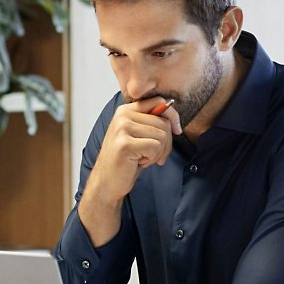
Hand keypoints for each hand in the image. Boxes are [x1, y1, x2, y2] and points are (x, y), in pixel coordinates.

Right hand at [78, 97, 179, 246]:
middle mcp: (122, 116)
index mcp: (125, 110)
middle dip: (165, 143)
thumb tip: (174, 120)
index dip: (172, 116)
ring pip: (162, 136)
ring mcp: (122, 129)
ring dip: (158, 153)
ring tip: (142, 158)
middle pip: (164, 122)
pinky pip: (156, 147)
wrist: (107, 181)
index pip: (159, 101)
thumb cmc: (126, 160)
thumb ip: (153, 122)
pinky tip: (139, 162)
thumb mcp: (139, 135)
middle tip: (151, 154)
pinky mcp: (125, 144)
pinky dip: (152, 158)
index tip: (176, 130)